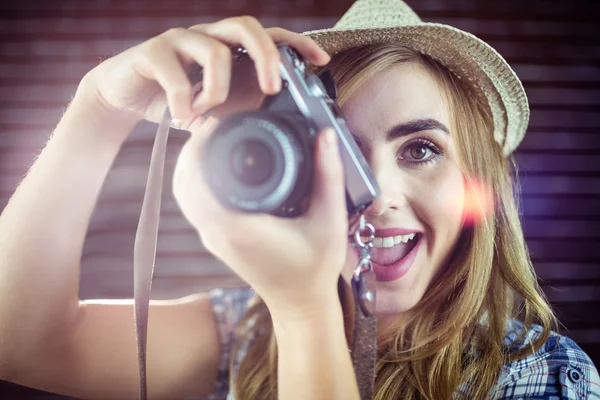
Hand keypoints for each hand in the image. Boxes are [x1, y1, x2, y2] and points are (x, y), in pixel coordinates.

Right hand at [76, 16, 329, 139]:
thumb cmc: (176, 99)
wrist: (123, 96)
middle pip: (246, 26)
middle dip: (266, 57)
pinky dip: (184, 102)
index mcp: (228, 48)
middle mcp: (207, 36)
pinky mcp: (152, 51)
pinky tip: (182, 120)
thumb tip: (274, 126)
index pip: (269, 36)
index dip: (297, 44)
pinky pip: (175, 73)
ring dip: (216, 91)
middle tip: (271, 89)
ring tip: (205, 115)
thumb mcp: (216, 108)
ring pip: (214, 50)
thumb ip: (240, 108)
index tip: (321, 61)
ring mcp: (180, 40)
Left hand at [173, 120, 348, 316]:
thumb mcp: (330, 220)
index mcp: (239, 227)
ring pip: (183, 194)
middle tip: (215, 125)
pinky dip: (195, 181)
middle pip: (183, 183)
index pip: (199, 178)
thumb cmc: (315, 267)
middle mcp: (218, 233)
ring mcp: (213, 239)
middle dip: (192, 149)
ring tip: (212, 140)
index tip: (217, 123)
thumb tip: (327, 136)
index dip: (199, 145)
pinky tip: (212, 167)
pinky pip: (193, 205)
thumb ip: (329, 175)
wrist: (300, 303)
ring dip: (190, 165)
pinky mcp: (215, 241)